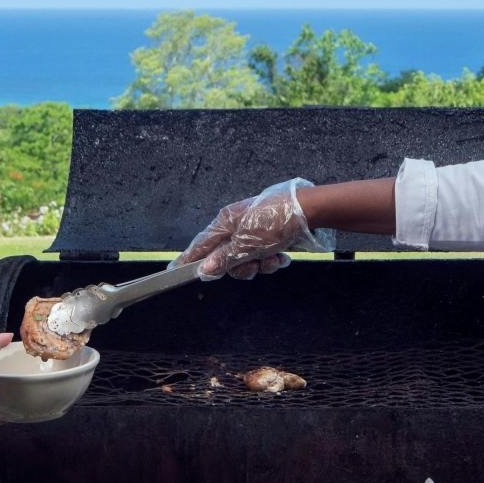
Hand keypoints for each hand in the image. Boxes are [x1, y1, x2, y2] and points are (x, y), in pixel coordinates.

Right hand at [174, 178, 337, 279]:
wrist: (309, 211)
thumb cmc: (274, 222)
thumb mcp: (247, 243)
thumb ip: (225, 258)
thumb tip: (204, 269)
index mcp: (225, 222)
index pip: (200, 244)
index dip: (189, 259)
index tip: (174, 271)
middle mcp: (236, 227)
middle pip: (226, 258)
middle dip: (241, 267)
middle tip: (254, 265)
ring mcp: (253, 232)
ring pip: (246, 260)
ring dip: (261, 264)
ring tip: (274, 258)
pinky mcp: (269, 237)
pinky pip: (262, 257)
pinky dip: (272, 260)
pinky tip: (283, 256)